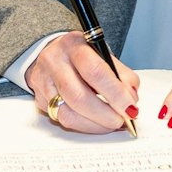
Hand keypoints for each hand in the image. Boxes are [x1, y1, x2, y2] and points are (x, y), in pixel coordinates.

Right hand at [25, 34, 140, 134]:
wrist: (52, 54)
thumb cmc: (82, 55)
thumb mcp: (103, 55)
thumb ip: (121, 75)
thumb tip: (131, 99)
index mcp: (74, 45)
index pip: (94, 71)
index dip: (114, 92)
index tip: (130, 107)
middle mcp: (54, 62)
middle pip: (79, 96)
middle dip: (105, 114)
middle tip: (122, 120)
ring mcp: (43, 82)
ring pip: (68, 114)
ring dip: (95, 125)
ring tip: (111, 124)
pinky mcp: (40, 100)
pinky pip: (62, 120)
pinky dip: (84, 126)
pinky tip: (96, 123)